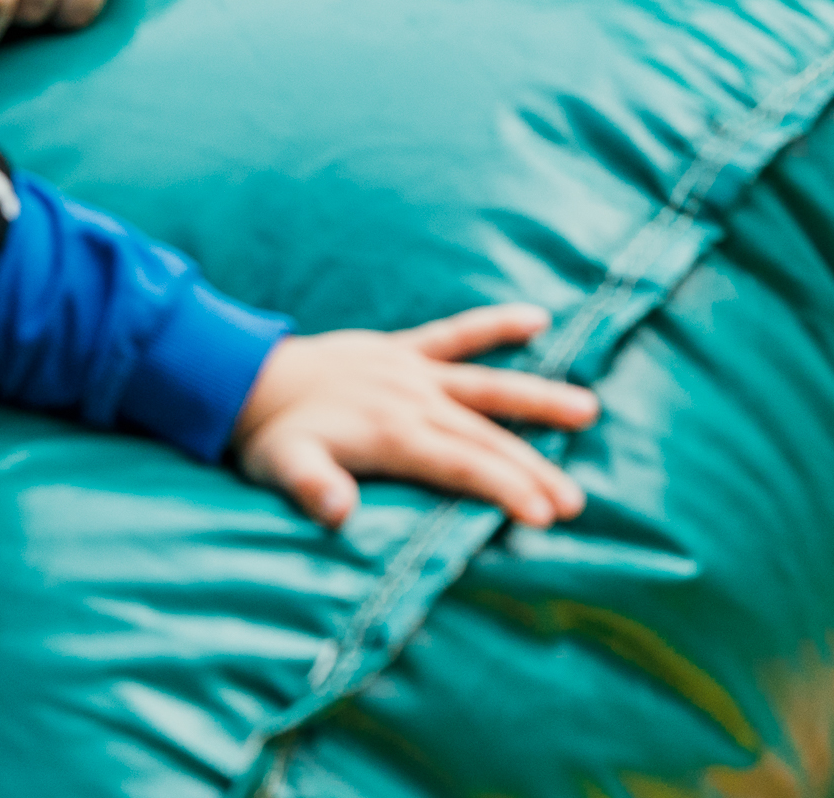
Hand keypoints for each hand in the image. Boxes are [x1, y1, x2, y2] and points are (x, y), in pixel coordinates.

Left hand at [231, 303, 596, 529]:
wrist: (246, 377)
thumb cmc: (271, 436)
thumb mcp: (281, 468)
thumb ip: (312, 488)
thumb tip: (336, 513)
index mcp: (390, 433)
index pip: (459, 465)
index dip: (503, 488)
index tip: (543, 515)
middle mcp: (410, 398)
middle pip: (482, 436)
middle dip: (532, 468)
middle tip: (576, 501)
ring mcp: (411, 371)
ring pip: (484, 386)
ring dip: (535, 399)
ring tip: (587, 410)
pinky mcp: (403, 351)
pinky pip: (454, 333)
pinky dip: (493, 324)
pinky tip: (536, 318)